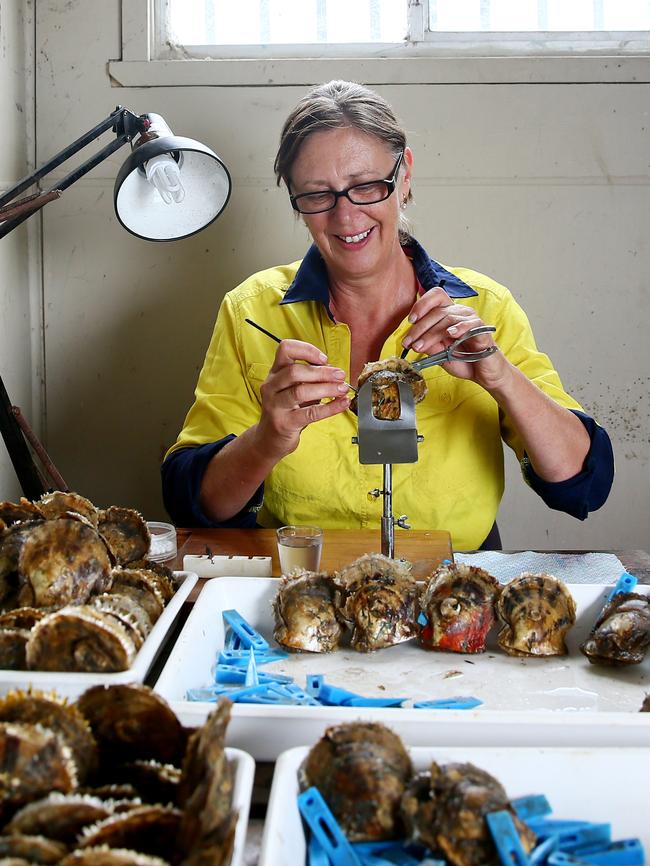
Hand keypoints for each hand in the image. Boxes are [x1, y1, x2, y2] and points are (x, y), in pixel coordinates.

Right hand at [255, 339, 349, 457]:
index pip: (285, 349)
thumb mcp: (293, 389)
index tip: (323, 359)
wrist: (270, 438)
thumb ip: (310, 378)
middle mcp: (271, 386)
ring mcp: (275, 405)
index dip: (306, 350)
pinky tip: (341, 404)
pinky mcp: (284, 422)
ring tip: (342, 389)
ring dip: (327, 388)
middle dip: (322, 372)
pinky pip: (310, 413)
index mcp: (275, 373)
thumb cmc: (286, 410)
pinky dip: (330, 408)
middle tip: (340, 375)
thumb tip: (334, 371)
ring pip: (301, 391)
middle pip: (295, 371)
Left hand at [402, 287, 507, 387]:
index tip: (411, 320)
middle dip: (419, 328)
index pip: (436, 297)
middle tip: (408, 342)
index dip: (422, 304)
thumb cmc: (463, 360)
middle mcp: (460, 313)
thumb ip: (428, 345)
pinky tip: (450, 333)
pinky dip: (459, 327)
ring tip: (420, 346)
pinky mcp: (482, 330)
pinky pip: (470, 324)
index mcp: (449, 314)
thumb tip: (412, 340)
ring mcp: (471, 320)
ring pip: (448, 319)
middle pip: (437, 312)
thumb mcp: (440, 354)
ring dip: (431, 334)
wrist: (483, 374)